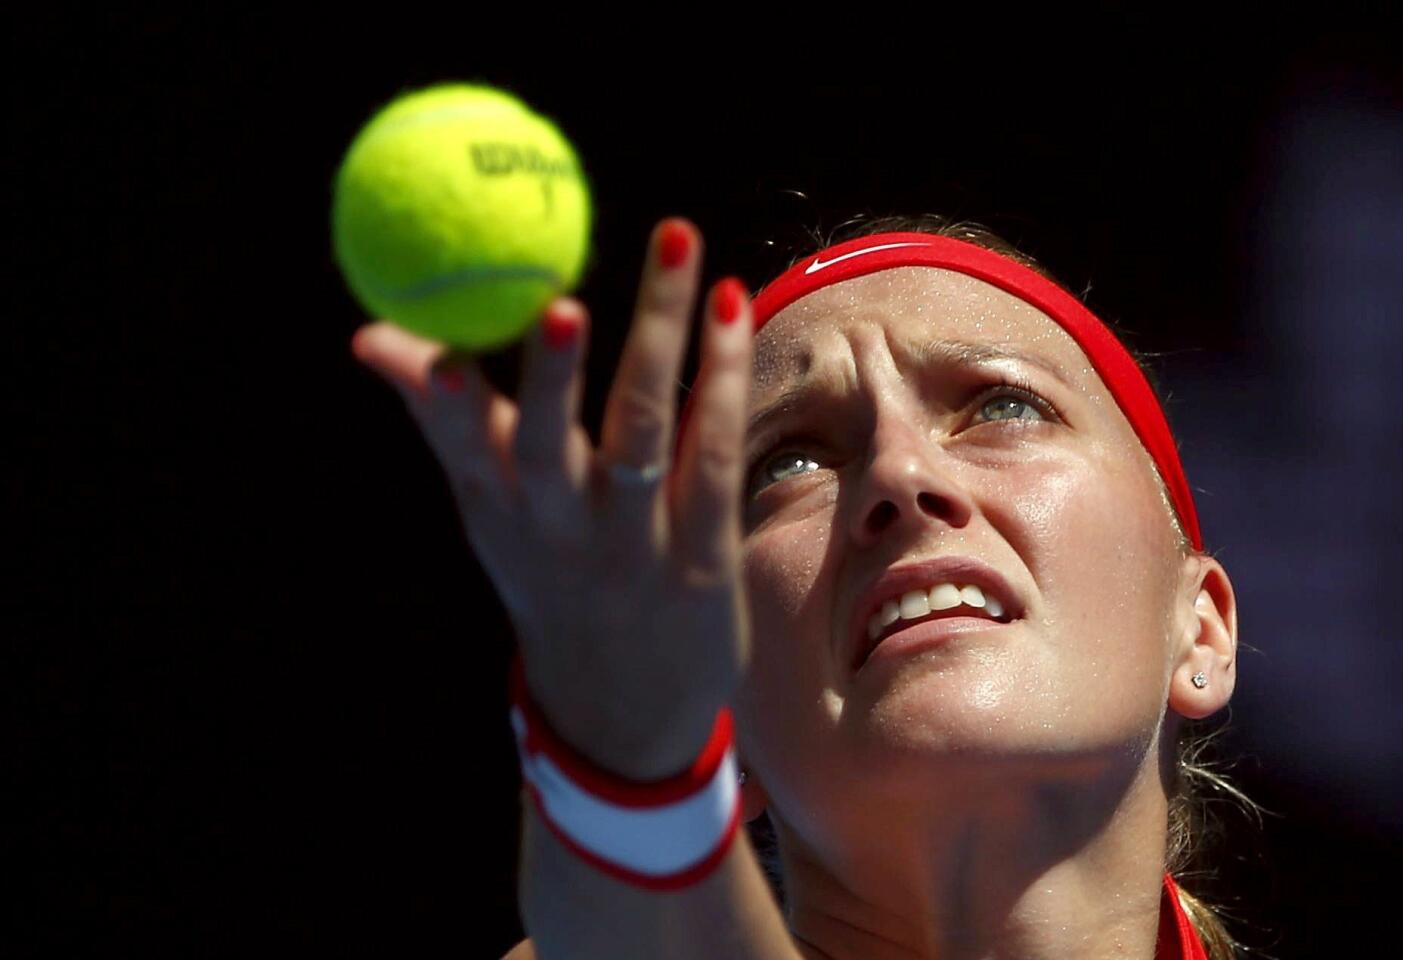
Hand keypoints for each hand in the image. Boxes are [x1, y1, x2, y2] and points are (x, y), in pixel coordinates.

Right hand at [349, 219, 754, 779]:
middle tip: (559, 300)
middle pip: (553, 444)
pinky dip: (722, 377)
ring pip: (647, 432)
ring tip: (674, 240)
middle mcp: (561, 531)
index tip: (421, 337)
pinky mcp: (705, 556)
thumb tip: (369, 333)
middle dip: (552, 375)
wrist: (620, 709)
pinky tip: (727, 305)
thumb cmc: (547, 577)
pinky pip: (715, 453)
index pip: (462, 447)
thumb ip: (444, 419)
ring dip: (659, 334)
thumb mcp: (486, 511)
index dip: (444, 396)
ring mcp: (637, 546)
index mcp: (499, 513)